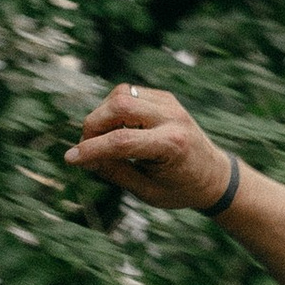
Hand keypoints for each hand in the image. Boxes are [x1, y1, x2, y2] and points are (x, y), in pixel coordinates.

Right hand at [66, 82, 231, 209]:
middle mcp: (173, 118)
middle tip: (88, 149)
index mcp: (172, 145)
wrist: (213, 175)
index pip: (122, 141)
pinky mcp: (165, 97)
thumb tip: (82, 158)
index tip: (71, 159)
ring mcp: (170, 103)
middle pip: (120, 107)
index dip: (91, 149)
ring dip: (102, 115)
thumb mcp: (147, 191)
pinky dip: (114, 109)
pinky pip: (129, 93)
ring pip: (122, 94)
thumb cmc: (181, 188)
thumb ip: (115, 172)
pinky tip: (116, 129)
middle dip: (93, 126)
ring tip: (102, 140)